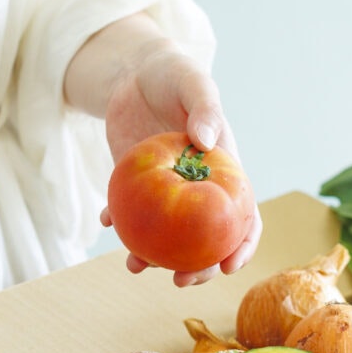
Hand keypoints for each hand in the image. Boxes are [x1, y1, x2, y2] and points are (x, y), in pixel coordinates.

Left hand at [98, 40, 261, 286]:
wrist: (134, 72)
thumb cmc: (173, 74)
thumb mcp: (193, 82)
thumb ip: (205, 108)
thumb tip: (206, 142)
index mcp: (225, 172)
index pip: (244, 217)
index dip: (242, 246)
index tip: (229, 266)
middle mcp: (198, 189)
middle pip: (206, 239)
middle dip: (198, 267)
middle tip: (180, 280)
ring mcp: (166, 191)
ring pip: (166, 236)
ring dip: (154, 258)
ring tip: (135, 266)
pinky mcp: (136, 185)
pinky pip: (129, 212)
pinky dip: (118, 222)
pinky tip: (106, 223)